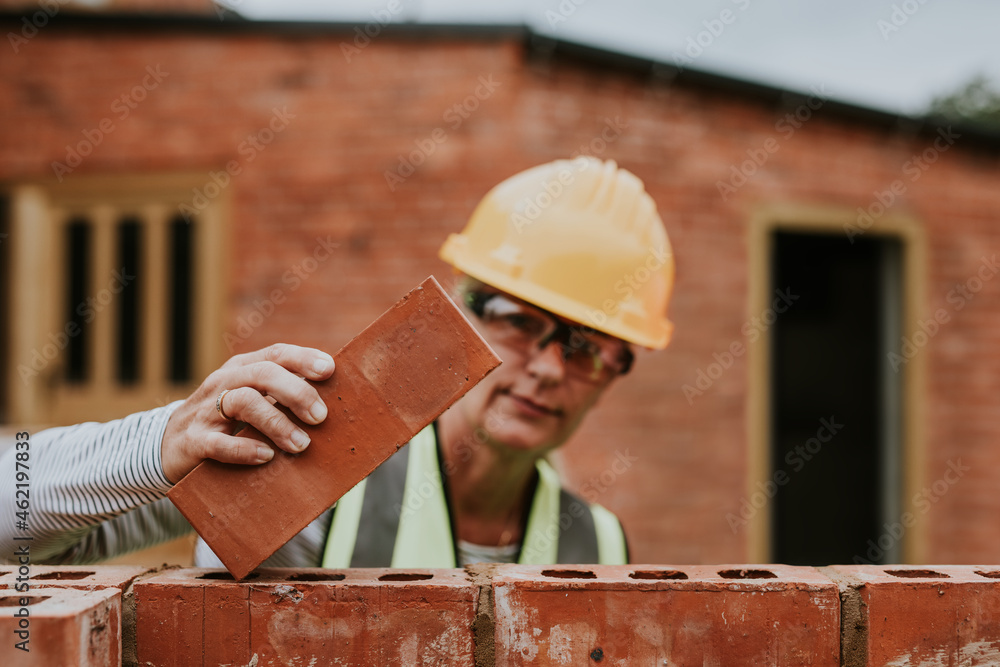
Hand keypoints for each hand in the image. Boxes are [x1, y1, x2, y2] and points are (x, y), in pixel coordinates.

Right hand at [161, 343, 334, 482]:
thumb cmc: (225, 423)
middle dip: (296, 392)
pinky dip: (244, 449)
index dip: (304, 359)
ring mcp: (206, 411)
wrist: (167, 446)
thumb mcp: (251, 401)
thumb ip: (282, 398)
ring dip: (277, 423)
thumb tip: (333, 406)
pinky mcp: (193, 441)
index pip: (276, 354)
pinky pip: (218, 443)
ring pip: (244, 402)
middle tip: (320, 417)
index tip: (330, 371)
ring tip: (301, 444)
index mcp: (242, 369)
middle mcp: (224, 383)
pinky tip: (266, 456)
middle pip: (263, 374)